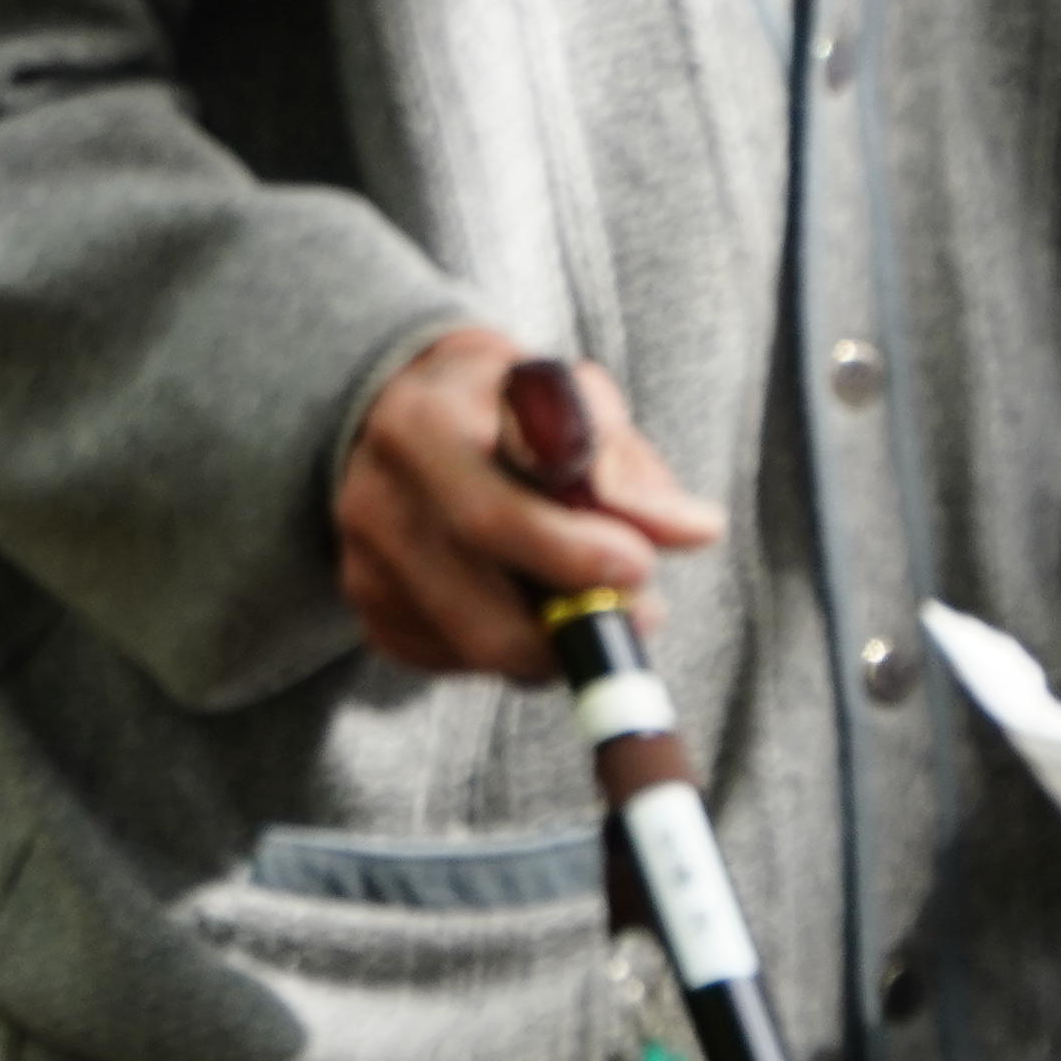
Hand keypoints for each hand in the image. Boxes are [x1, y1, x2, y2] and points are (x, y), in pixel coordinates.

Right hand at [332, 328, 724, 678]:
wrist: (397, 404)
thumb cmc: (502, 402)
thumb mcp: (567, 399)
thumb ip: (626, 464)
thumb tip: (696, 530)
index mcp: (421, 425)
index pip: (492, 517)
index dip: (573, 557)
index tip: (641, 566)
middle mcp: (374, 498)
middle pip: (482, 613)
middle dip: (579, 627)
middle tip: (643, 610)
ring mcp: (364, 562)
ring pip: (478, 648)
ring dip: (559, 646)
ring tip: (599, 603)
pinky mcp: (372, 608)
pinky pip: (458, 661)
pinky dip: (516, 650)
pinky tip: (533, 601)